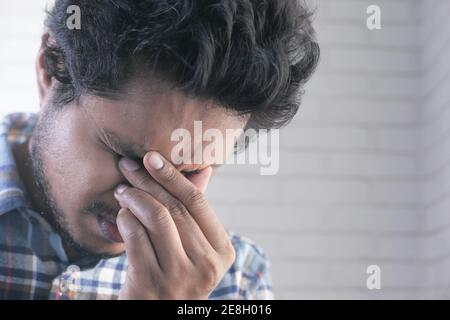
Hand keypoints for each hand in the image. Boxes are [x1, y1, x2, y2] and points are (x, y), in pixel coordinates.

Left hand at [114, 152, 234, 299]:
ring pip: (156, 219)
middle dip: (148, 181)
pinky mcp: (150, 285)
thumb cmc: (175, 274)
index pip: (198, 202)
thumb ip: (196, 213)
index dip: (173, 176)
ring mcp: (179, 278)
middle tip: (128, 165)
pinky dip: (125, 219)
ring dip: (134, 197)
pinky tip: (121, 214)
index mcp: (222, 251)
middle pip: (175, 208)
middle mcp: (206, 266)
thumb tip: (205, 169)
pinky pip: (135, 238)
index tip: (151, 157)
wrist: (157, 315)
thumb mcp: (194, 248)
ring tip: (122, 190)